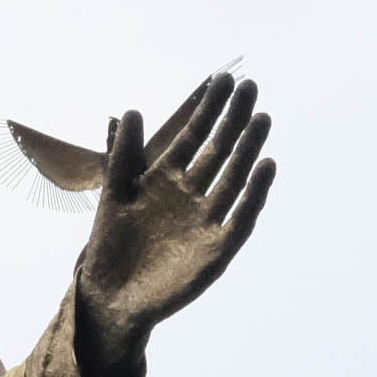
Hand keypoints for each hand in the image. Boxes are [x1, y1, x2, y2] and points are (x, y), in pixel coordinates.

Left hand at [73, 73, 273, 364]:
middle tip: (249, 87)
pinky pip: (241, 216)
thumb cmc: (110, 246)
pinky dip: (255, 193)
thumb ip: (123, 156)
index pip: (193, 136)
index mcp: (166, 178)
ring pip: (234, 177)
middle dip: (233, 119)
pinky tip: (266, 165)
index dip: (207, 108)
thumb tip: (129, 111)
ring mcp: (206, 219)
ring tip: (261, 118)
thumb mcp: (114, 195)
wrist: (111, 296)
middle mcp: (191, 194)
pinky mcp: (217, 248)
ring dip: (248, 148)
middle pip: (218, 150)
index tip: (222, 79)